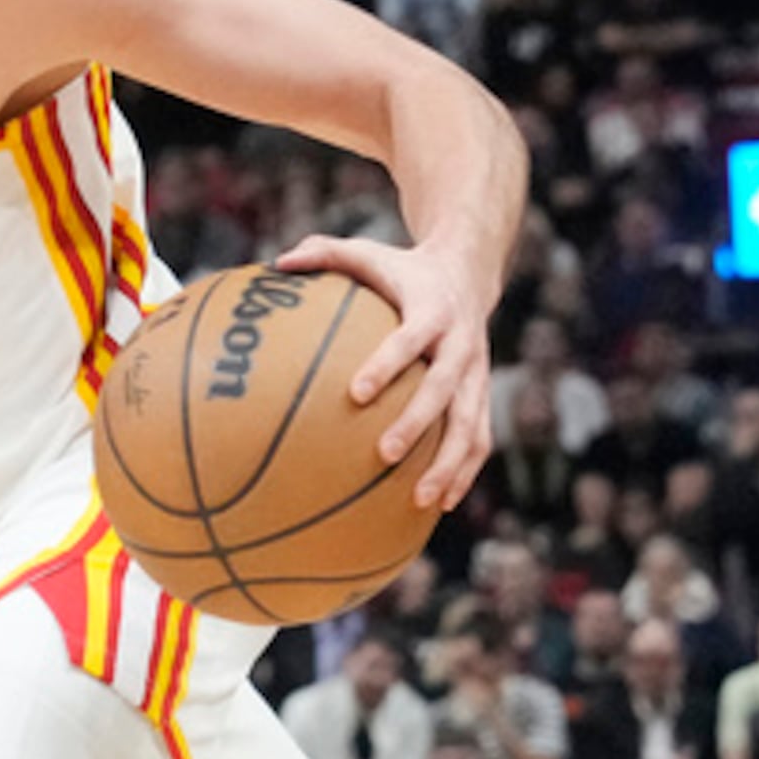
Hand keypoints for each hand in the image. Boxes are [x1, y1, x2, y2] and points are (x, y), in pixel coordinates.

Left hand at [268, 233, 494, 510]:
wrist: (468, 273)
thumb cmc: (402, 270)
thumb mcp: (368, 253)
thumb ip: (325, 254)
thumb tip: (276, 261)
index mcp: (432, 310)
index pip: (410, 339)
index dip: (386, 364)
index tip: (356, 393)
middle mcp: (461, 344)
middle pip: (443, 389)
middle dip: (416, 423)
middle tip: (382, 454)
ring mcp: (477, 374)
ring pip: (470, 424)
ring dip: (449, 463)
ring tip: (421, 499)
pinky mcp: (482, 394)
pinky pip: (480, 438)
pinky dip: (465, 472)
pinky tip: (441, 505)